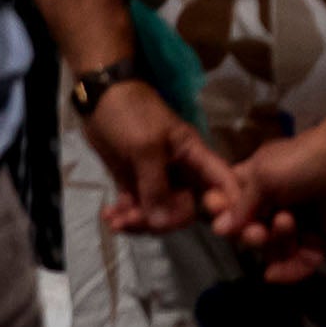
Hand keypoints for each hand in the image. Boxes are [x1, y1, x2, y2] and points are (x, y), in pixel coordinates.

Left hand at [80, 78, 251, 238]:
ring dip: (137, 222)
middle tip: (132, 219)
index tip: (220, 229)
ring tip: (115, 220)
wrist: (98, 97)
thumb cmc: (131, 113)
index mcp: (193, 156)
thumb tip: (162, 224)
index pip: (222, 183)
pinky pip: (137, 209)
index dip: (227, 206)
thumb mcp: (146, 146)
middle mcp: (181, 173)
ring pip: (158, 214)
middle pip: (185, 210)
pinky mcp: (136, 184)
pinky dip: (124, 216)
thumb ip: (155, 184)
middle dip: (161, 221)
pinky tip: (109, 216)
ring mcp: (157, 180)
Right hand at [226, 105, 325, 279]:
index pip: (231, 206)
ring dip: (276, 242)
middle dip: (251, 235)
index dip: (223, 213)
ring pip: (274, 251)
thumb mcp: (263, 176)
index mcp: (256, 186)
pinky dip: (287, 272)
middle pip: (250, 235)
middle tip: (257, 231)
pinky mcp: (318, 243)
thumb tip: (219, 230)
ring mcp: (297, 227)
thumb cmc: (301, 160)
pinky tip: (273, 274)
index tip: (217, 213)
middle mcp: (273, 208)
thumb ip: (241, 205)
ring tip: (288, 221)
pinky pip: (299, 265)